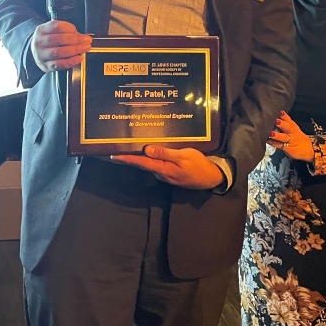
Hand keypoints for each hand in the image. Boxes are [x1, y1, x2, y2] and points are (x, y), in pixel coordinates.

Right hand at [31, 20, 91, 71]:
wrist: (35, 52)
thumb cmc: (48, 40)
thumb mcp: (53, 31)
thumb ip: (67, 32)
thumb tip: (83, 37)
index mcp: (42, 30)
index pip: (57, 26)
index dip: (71, 28)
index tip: (80, 32)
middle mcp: (40, 42)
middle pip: (60, 39)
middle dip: (76, 40)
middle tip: (87, 41)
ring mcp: (42, 55)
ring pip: (60, 52)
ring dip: (75, 50)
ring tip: (85, 48)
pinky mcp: (46, 66)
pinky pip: (60, 64)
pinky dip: (71, 61)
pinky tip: (78, 58)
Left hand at [110, 146, 224, 189]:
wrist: (211, 178)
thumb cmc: (198, 165)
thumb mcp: (184, 156)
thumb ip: (165, 153)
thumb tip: (147, 150)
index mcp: (163, 168)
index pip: (141, 162)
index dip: (127, 159)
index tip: (114, 156)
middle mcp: (161, 173)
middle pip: (142, 164)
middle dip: (129, 158)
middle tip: (116, 150)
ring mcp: (165, 174)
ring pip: (149, 164)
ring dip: (139, 157)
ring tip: (129, 147)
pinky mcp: (170, 173)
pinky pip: (156, 165)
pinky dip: (150, 159)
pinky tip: (149, 152)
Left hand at [268, 111, 313, 161]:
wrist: (308, 149)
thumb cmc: (297, 136)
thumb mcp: (294, 127)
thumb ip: (287, 121)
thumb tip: (278, 113)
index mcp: (293, 126)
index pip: (289, 120)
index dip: (285, 116)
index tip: (281, 112)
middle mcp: (292, 133)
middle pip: (288, 128)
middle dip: (282, 124)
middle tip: (277, 121)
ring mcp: (290, 141)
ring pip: (284, 137)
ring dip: (277, 135)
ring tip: (271, 133)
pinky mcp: (287, 148)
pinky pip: (279, 145)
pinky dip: (273, 143)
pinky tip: (268, 140)